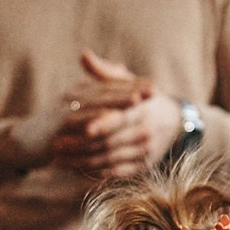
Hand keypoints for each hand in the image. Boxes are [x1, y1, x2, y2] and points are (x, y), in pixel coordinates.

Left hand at [51, 51, 182, 180]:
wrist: (174, 122)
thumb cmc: (144, 97)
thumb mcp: (129, 81)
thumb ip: (104, 72)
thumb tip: (84, 56)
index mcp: (143, 110)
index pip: (121, 118)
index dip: (102, 124)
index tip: (81, 128)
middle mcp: (146, 133)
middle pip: (110, 142)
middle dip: (81, 146)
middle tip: (55, 146)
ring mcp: (145, 152)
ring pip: (109, 160)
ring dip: (81, 162)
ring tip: (56, 160)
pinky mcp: (142, 167)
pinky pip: (114, 173)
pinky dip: (93, 172)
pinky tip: (73, 169)